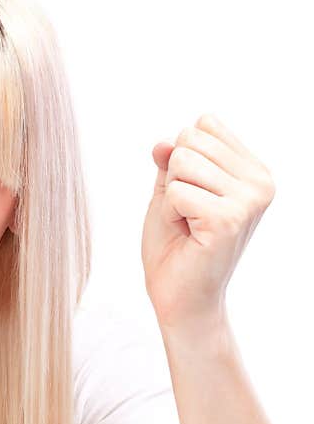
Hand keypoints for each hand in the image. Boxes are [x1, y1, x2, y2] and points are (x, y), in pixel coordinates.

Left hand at [142, 113, 275, 331]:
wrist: (180, 297)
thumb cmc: (176, 246)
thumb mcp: (169, 192)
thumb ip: (170, 161)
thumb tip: (163, 141)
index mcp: (254, 170)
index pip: (203, 126)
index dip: (181, 161)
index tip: (191, 196)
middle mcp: (260, 182)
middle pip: (190, 140)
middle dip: (174, 178)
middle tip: (186, 214)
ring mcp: (249, 200)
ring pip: (182, 162)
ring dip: (171, 197)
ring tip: (188, 224)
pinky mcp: (228, 218)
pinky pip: (176, 191)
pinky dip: (170, 213)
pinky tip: (187, 234)